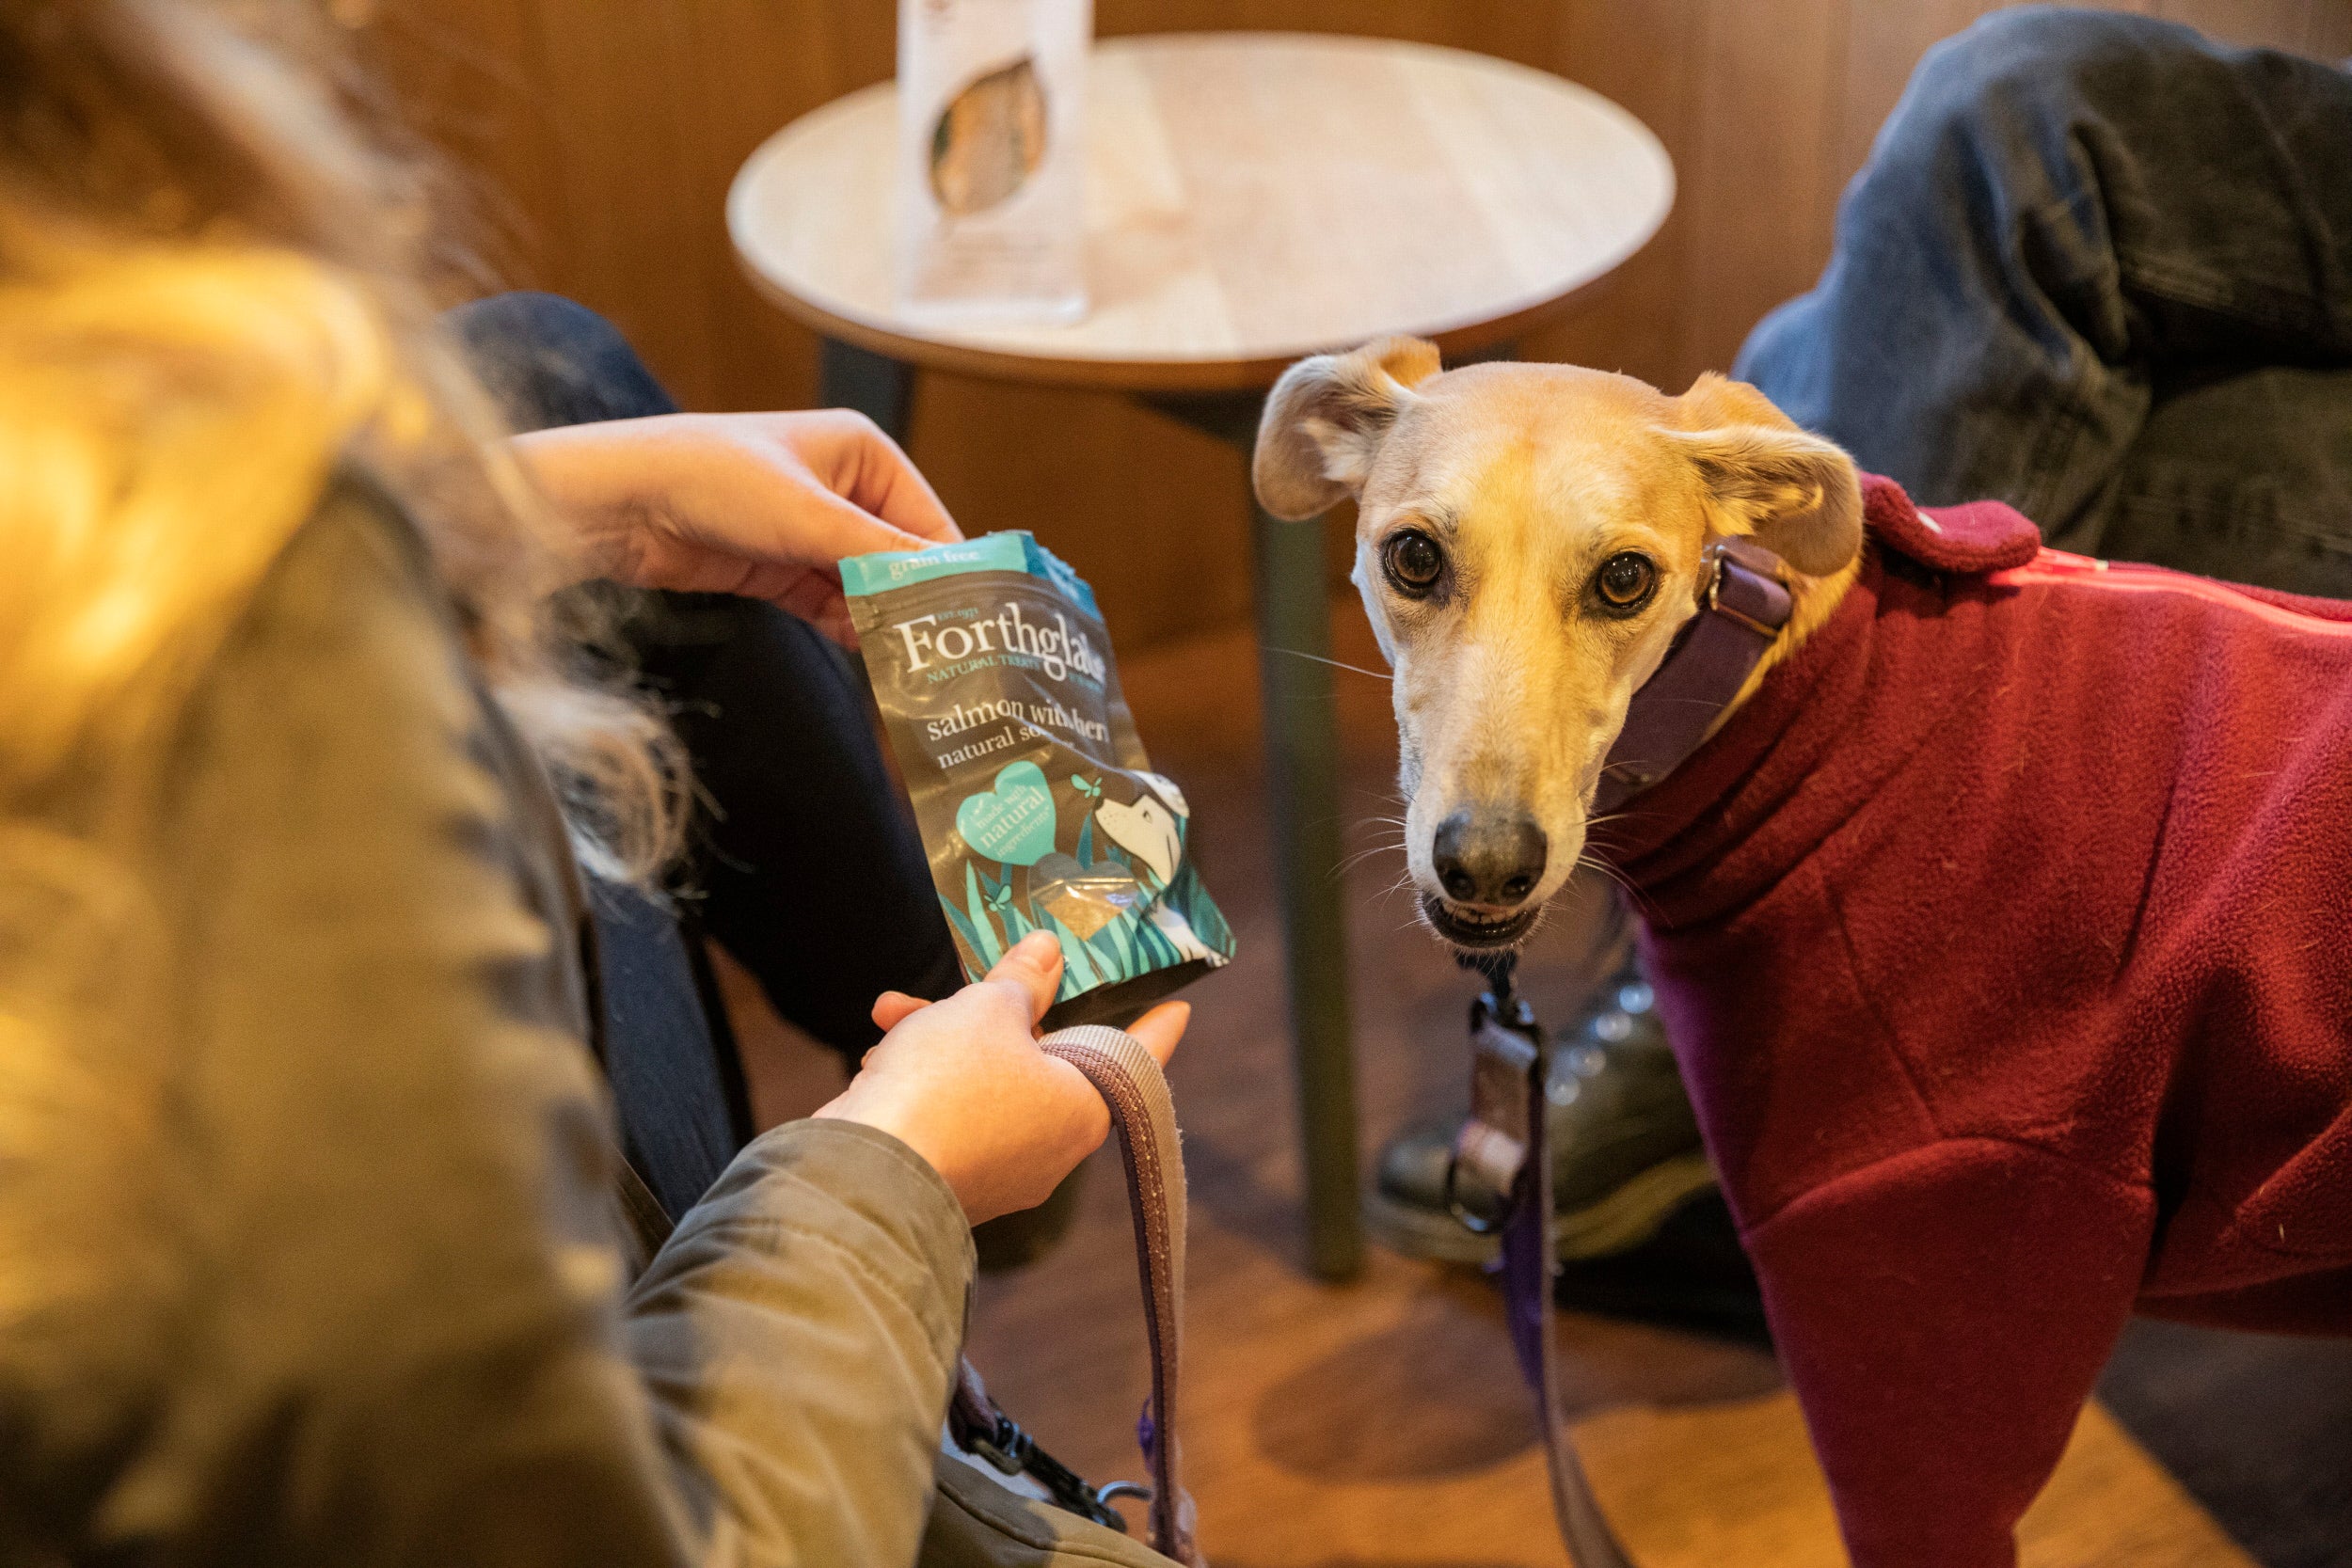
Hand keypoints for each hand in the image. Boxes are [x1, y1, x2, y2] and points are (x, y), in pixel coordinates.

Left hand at [512, 410, 959, 641]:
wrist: (617, 505)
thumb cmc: (711, 480)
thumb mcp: (810, 518)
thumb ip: (885, 557)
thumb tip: (955, 587)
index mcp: (864, 453)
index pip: (932, 524)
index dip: (956, 576)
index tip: (981, 628)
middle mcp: (845, 488)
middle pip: (904, 560)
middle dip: (920, 607)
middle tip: (953, 662)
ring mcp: (812, 531)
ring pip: (869, 589)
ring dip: (885, 626)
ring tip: (917, 672)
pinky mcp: (780, 567)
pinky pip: (834, 606)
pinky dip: (851, 631)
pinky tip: (872, 661)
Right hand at [815, 932, 1190, 1223]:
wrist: (864, 1174)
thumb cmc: (948, 1084)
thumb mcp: (988, 1010)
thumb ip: (1022, 980)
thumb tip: (1048, 954)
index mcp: (1086, 1107)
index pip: (1137, 1056)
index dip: (1154, 1025)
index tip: (1179, 1007)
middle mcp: (1053, 1147)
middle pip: (1046, 1061)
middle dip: (1000, 1012)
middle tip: (981, 979)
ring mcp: (1001, 1169)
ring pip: (987, 1083)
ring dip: (942, 1038)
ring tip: (896, 1012)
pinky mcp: (953, 1177)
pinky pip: (953, 1113)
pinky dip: (923, 1079)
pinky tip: (879, 1055)